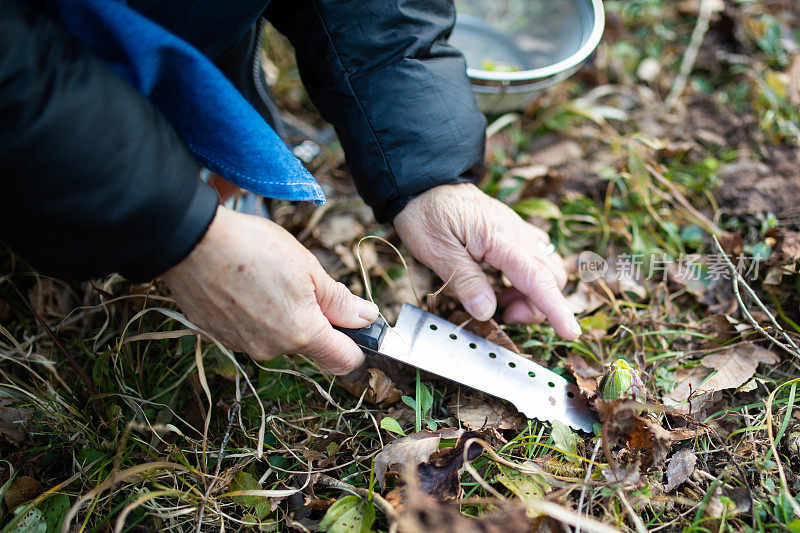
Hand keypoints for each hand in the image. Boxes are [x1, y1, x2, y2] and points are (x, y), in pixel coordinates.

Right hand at [162, 206, 378, 373]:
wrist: (189, 242)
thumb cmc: (253, 248)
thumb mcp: (308, 267)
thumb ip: (339, 300)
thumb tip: (367, 318)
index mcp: (302, 334)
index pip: (344, 361)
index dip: (358, 347)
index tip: (357, 328)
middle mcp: (273, 350)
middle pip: (310, 345)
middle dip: (315, 320)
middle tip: (302, 282)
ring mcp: (243, 346)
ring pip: (279, 337)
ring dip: (282, 316)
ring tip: (267, 278)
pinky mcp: (219, 336)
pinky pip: (250, 331)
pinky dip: (255, 314)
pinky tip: (244, 285)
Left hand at [394, 183, 580, 339]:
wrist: (424, 182)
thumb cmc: (426, 213)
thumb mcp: (436, 250)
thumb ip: (465, 281)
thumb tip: (487, 311)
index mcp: (501, 239)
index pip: (538, 279)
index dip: (556, 309)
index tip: (571, 332)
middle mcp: (517, 233)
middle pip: (551, 277)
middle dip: (537, 305)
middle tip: (504, 315)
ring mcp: (517, 231)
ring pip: (546, 268)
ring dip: (531, 292)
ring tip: (499, 300)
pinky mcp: (511, 231)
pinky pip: (535, 256)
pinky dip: (527, 277)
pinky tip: (502, 281)